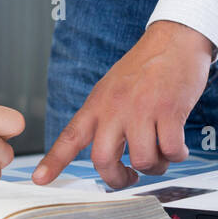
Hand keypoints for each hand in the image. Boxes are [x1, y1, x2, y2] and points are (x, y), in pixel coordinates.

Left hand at [33, 21, 213, 189]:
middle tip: (129, 178)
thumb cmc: (146, 64)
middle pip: (103, 159)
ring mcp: (142, 109)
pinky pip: (170, 150)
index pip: (71, 136)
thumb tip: (105, 151)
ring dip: (155, 167)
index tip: (40, 180)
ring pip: (142, 160)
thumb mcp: (113, 86)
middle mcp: (116, 107)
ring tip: (160, 156)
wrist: (175, 38)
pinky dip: (176, 155)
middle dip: (117, 179)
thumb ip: (105, 115)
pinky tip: (177, 147)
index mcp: (99, 103)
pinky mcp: (169, 111)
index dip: (54, 161)